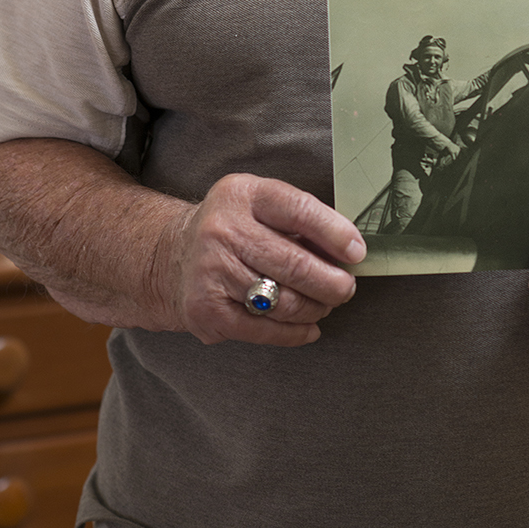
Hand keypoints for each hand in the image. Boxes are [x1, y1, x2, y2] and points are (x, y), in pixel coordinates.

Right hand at [154, 173, 366, 347]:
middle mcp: (223, 230)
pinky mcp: (206, 310)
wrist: (171, 255)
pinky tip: (309, 327)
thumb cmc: (233, 228)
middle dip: (332, 282)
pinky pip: (264, 330)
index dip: (335, 234)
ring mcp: (212, 271)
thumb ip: (299, 219)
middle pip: (294, 263)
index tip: (357, 252)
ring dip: (315, 308)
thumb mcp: (258, 204)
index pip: (299, 210)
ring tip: (325, 305)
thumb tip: (349, 250)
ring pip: (283, 301)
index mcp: (244, 194)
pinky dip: (295, 333)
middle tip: (346, 288)